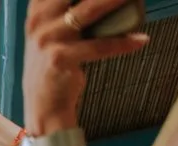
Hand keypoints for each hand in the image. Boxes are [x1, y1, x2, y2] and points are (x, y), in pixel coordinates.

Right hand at [24, 0, 149, 133]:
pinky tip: (139, 40)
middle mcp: (39, 21)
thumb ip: (64, 11)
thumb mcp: (51, 31)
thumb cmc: (54, 63)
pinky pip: (98, 46)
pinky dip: (122, 43)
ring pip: (89, 11)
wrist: (43, 104)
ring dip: (116, 1)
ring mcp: (47, 39)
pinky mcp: (60, 59)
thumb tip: (107, 4)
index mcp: (37, 9)